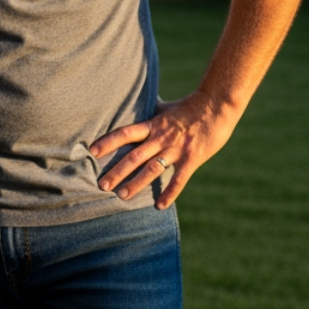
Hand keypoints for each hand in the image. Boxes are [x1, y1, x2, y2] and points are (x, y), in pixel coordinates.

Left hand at [88, 91, 238, 209]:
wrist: (216, 106)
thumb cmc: (189, 107)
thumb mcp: (165, 108)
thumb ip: (150, 112)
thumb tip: (136, 103)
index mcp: (152, 125)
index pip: (125, 133)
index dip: (108, 141)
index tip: (92, 151)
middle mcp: (160, 138)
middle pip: (134, 156)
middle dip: (117, 171)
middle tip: (102, 185)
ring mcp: (176, 149)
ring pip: (152, 169)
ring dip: (136, 184)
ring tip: (122, 196)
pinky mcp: (191, 158)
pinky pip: (179, 179)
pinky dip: (169, 193)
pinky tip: (159, 206)